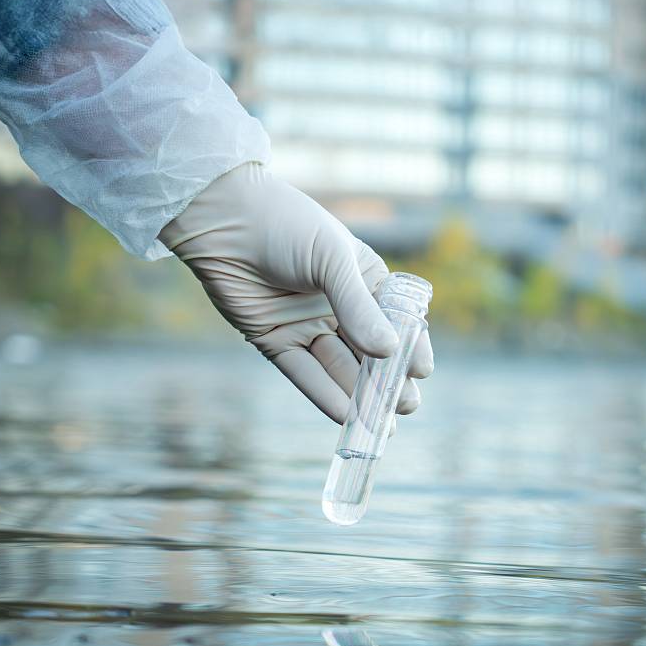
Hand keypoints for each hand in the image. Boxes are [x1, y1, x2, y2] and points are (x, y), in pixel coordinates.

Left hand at [160, 163, 432, 421]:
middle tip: (406, 405)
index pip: (396, 321)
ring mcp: (307, 325)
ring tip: (381, 423)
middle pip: (369, 353)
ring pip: (339, 368)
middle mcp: (339, 307)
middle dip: (389, 382)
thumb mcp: (331, 259)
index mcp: (363, 280)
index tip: (421, 370)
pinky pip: (305, 373)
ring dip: (360, 397)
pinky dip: (324, 394)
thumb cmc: (286, 226)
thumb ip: (357, 306)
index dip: (411, 347)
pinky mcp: (276, 341)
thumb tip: (389, 351)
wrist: (224, 221)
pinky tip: (343, 416)